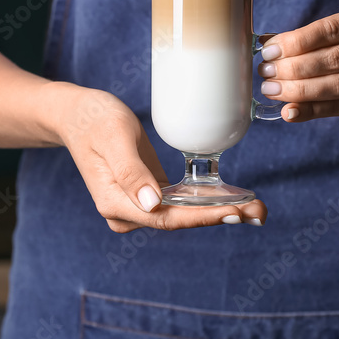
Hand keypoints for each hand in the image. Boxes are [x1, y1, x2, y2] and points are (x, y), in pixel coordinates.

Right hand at [55, 84, 266, 231]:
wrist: (78, 116)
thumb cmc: (94, 120)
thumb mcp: (113, 137)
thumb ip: (130, 172)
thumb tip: (151, 204)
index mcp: (115, 203)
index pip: (166, 218)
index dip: (202, 217)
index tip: (234, 213)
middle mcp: (126, 212)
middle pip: (179, 222)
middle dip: (220, 217)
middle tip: (260, 212)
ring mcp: (137, 207)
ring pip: (183, 216)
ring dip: (219, 213)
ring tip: (256, 209)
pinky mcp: (147, 197)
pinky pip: (180, 205)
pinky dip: (207, 204)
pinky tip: (233, 200)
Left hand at [257, 5, 338, 127]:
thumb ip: (307, 38)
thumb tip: (265, 44)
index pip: (332, 29)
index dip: (298, 41)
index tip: (269, 50)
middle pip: (336, 58)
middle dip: (295, 66)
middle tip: (266, 71)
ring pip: (337, 85)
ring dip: (298, 89)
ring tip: (272, 89)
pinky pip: (337, 108)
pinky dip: (310, 110)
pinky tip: (289, 111)